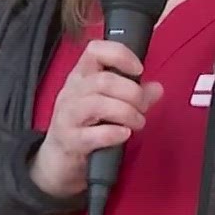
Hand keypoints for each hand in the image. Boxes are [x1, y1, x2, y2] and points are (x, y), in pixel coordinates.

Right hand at [30, 41, 162, 198]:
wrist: (57, 163)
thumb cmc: (84, 128)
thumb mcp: (108, 107)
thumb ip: (133, 96)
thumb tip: (157, 88)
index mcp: (81, 77)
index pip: (95, 51)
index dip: (120, 54)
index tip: (139, 69)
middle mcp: (72, 92)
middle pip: (103, 81)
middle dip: (132, 93)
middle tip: (143, 107)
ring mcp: (68, 116)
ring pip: (97, 104)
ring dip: (126, 112)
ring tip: (138, 123)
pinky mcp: (70, 141)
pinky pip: (92, 134)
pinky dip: (113, 133)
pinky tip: (124, 134)